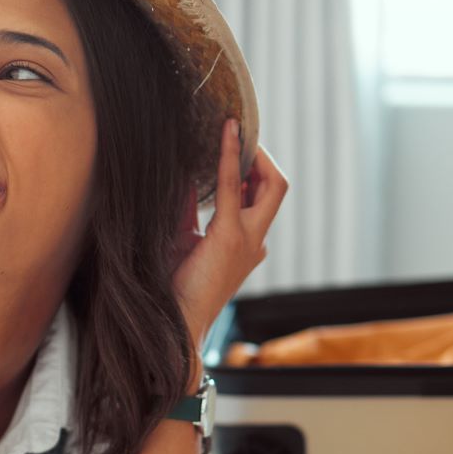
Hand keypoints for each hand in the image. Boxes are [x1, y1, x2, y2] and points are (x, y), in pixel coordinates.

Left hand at [171, 120, 289, 350]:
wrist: (178, 322)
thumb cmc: (176, 288)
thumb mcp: (182, 240)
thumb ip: (188, 211)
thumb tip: (183, 178)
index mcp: (247, 244)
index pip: (261, 198)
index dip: (253, 170)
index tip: (238, 145)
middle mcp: (255, 240)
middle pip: (276, 188)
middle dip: (264, 158)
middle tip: (242, 136)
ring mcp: (249, 239)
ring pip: (271, 186)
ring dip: (254, 155)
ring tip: (232, 130)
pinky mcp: (230, 236)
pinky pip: (235, 187)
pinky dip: (230, 156)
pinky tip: (226, 133)